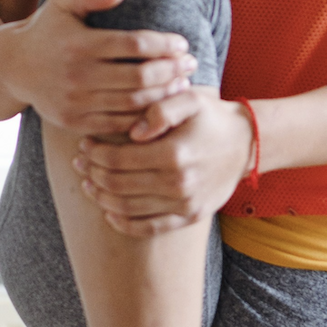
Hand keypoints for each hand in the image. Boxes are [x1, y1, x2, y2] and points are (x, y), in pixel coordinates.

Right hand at [0, 0, 195, 136]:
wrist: (12, 67)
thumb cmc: (47, 30)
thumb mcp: (62, 3)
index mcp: (80, 44)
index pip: (133, 45)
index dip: (163, 44)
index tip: (182, 43)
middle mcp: (78, 76)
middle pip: (139, 77)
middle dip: (172, 71)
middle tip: (191, 65)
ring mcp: (77, 102)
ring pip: (133, 103)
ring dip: (163, 95)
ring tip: (182, 86)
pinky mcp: (76, 122)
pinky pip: (118, 124)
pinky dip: (143, 118)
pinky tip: (160, 107)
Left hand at [74, 92, 254, 236]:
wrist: (246, 144)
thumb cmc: (212, 117)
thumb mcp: (189, 99)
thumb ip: (159, 109)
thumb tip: (132, 132)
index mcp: (173, 153)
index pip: (117, 159)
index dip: (94, 153)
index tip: (84, 144)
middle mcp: (177, 183)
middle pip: (117, 184)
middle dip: (92, 173)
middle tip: (80, 162)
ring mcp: (183, 203)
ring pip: (127, 208)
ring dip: (101, 197)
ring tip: (89, 184)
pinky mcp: (189, 216)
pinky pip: (148, 228)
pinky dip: (123, 223)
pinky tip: (109, 212)